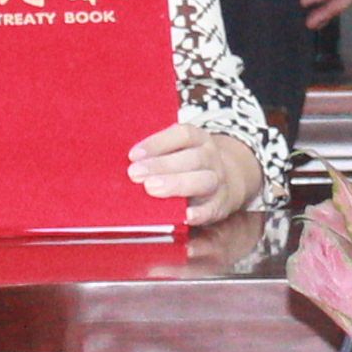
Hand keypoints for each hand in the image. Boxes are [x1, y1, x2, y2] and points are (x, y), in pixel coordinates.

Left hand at [132, 120, 255, 227]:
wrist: (226, 180)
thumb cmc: (188, 164)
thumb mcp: (178, 150)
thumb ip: (157, 154)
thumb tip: (124, 164)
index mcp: (199, 139)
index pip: (182, 135)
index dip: (157, 143)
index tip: (132, 155)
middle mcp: (210, 158)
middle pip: (192, 158)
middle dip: (162, 165)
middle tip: (134, 174)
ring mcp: (218, 181)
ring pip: (203, 181)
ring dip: (176, 184)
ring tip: (151, 189)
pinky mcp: (220, 205)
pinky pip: (212, 208)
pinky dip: (200, 213)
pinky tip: (185, 216)